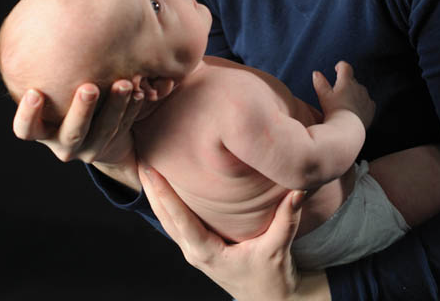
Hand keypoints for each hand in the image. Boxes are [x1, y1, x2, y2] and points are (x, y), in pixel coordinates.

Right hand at [12, 79, 144, 165]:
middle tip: (89, 88)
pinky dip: (131, 109)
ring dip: (115, 106)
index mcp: (41, 131)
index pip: (26, 130)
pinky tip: (138, 91)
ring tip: (124, 84)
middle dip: (82, 110)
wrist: (89, 131)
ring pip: (103, 131)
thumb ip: (49, 75)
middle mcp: (61, 143)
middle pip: (72, 132)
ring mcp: (87, 148)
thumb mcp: (50, 92)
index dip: (28, 115)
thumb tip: (49, 27)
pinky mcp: (109, 145)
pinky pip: (123, 127)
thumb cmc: (62, 98)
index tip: (34, 92)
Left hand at [139, 165, 328, 300]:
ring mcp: (194, 251)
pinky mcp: (199, 247)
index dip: (165, 195)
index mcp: (208, 253)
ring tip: (145, 168)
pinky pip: (176, 223)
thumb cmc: (273, 279)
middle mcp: (195, 252)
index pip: (180, 221)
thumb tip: (299, 188)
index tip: (152, 172)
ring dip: (155, 196)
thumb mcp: (278, 250)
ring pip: (167, 221)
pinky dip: (166, 204)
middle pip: (165, 218)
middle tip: (140, 160)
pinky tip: (162, 188)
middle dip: (152, 190)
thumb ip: (287, 219)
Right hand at [312, 61, 375, 129]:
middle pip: (352, 80)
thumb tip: (316, 73)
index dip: (340, 66)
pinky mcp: (371, 108)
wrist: (348, 129)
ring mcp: (366, 97)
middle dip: (345, 83)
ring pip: (360, 91)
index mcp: (346, 82)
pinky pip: (367, 101)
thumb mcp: (324, 96)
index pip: (345, 67)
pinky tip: (355, 109)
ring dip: (354, 93)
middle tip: (337, 92)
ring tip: (345, 103)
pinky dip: (362, 103)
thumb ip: (320, 83)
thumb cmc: (334, 112)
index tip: (337, 69)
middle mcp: (358, 87)